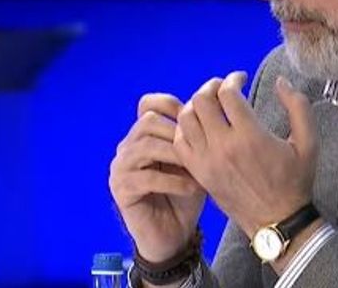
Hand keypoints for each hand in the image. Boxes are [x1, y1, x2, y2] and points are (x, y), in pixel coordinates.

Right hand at [109, 94, 206, 261]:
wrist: (174, 233)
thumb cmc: (186, 193)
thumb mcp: (195, 159)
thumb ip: (196, 135)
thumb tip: (216, 107)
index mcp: (144, 134)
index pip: (149, 104)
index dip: (174, 105)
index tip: (201, 116)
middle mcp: (128, 146)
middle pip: (149, 121)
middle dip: (180, 132)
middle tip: (204, 146)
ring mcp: (121, 167)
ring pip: (146, 146)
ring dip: (177, 155)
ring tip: (199, 166)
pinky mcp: (121, 190)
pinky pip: (146, 178)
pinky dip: (173, 181)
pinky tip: (191, 188)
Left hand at [173, 72, 317, 236]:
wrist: (277, 221)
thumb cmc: (295, 181)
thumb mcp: (309, 142)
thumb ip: (298, 106)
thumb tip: (281, 82)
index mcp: (250, 136)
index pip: (228, 93)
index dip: (233, 79)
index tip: (241, 78)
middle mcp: (224, 147)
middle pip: (201, 101)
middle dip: (212, 86)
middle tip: (223, 87)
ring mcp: (207, 161)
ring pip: (186, 119)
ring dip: (196, 105)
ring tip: (210, 104)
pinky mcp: (199, 173)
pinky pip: (180, 142)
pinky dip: (185, 128)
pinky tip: (200, 125)